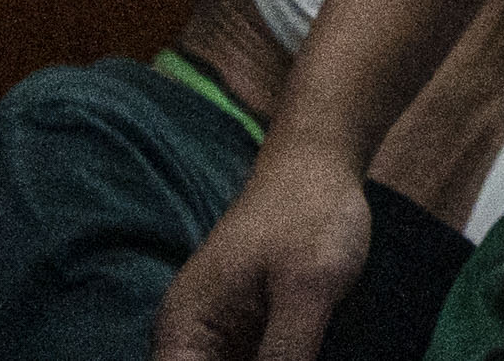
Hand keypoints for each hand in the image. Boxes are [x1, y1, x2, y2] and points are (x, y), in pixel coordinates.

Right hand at [154, 142, 373, 360]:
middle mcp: (189, 346)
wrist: (320, 163)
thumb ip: (287, 357)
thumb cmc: (311, 212)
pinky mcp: (248, 337)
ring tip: (306, 352)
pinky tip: (308, 352)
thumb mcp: (309, 289)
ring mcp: (218, 342)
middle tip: (301, 357)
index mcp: (183, 336)